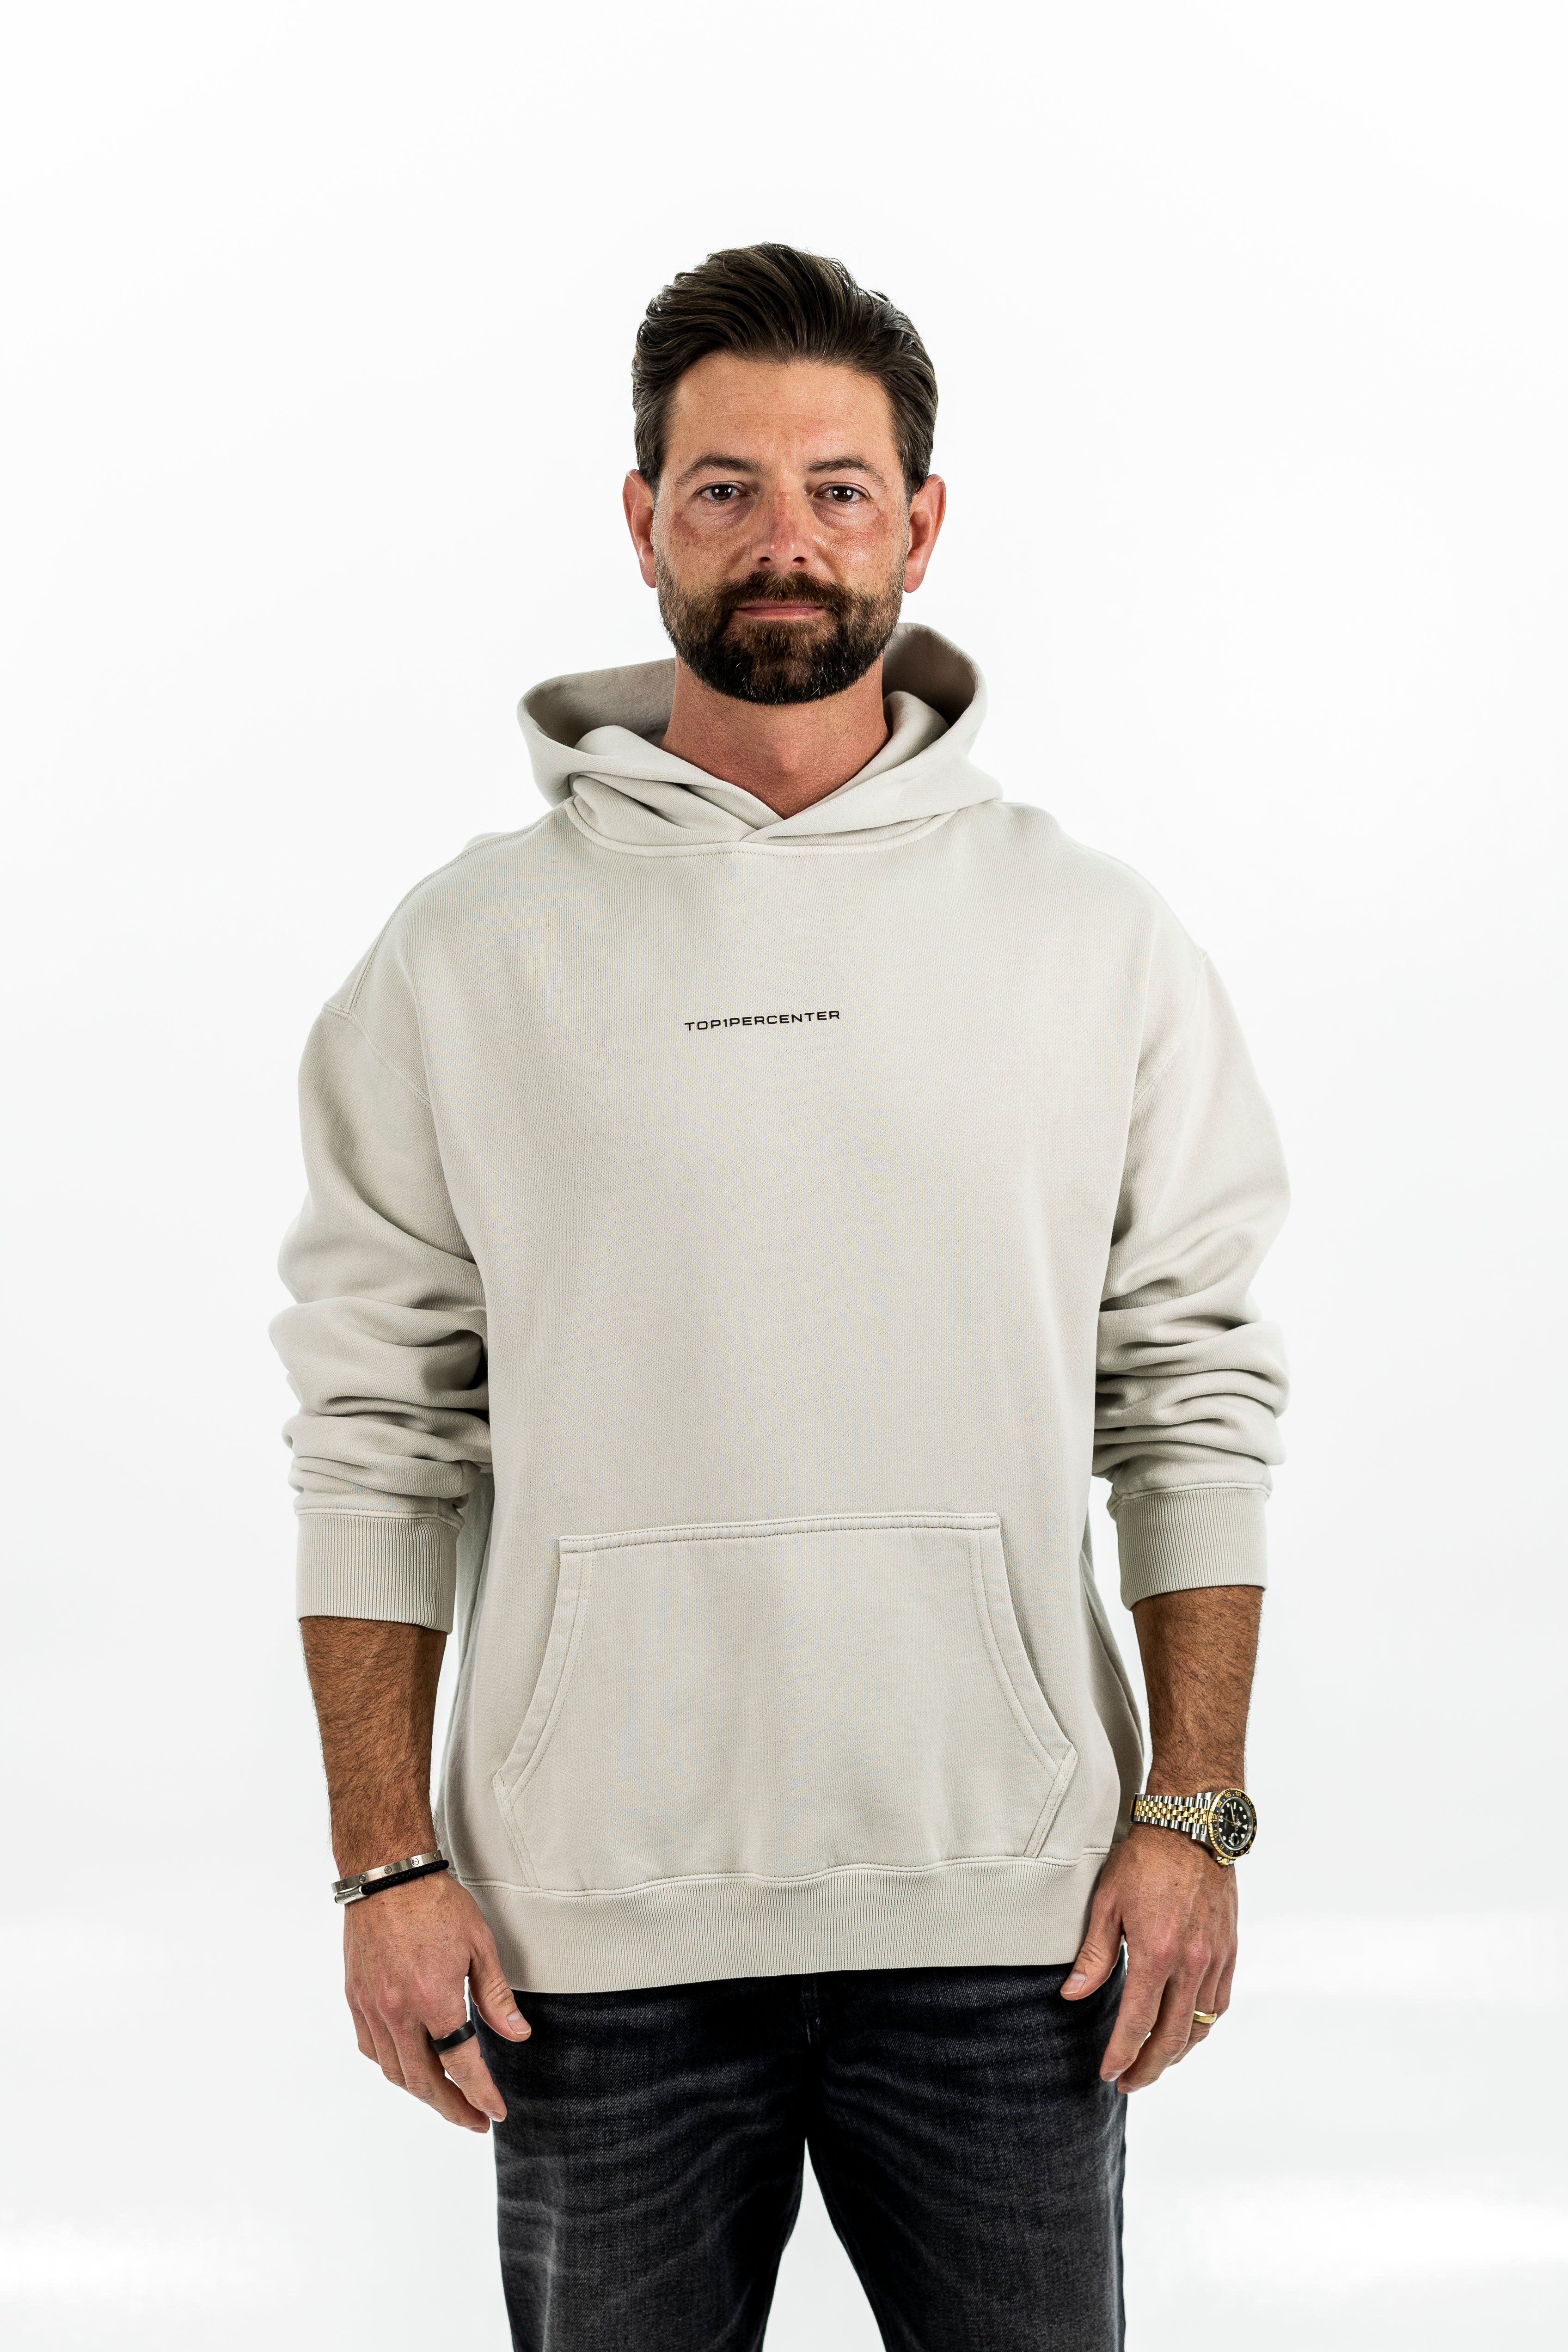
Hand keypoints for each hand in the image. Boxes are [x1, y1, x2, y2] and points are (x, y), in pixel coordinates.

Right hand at [343, 1869, 530, 2130]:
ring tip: (447, 2098)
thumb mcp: (480, 1944)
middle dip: (451, 2108)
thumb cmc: (437, 1903)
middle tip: (473, 2120)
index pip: (461, 2065)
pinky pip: (372, 2049)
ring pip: (394, 2071)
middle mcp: (398, 2011)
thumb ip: (496, 1996)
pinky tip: (410, 2065)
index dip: (480, 2094)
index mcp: (433, 1998)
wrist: (387, 1874)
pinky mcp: (355, 1999)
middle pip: (424, 2081)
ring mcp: (372, 2007)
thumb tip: (517, 2036)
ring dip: (422, 2092)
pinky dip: (393, 2066)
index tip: (495, 2113)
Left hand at [1060, 1825, 1237, 2091]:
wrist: (1192, 1828)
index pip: (1137, 2023)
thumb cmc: (1143, 1861)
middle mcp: (1191, 1964)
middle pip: (1172, 2038)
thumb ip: (1093, 1955)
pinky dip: (1202, 2027)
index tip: (1108, 2074)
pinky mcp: (1229, 1951)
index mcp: (1156, 1954)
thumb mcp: (1106, 1903)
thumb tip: (1071, 1996)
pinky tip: (1185, 2032)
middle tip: (1128, 2083)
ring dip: (1175, 2053)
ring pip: (1199, 2027)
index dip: (1121, 2055)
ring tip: (1153, 2064)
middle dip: (1148, 2068)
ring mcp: (1215, 1960)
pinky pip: (1218, 2005)